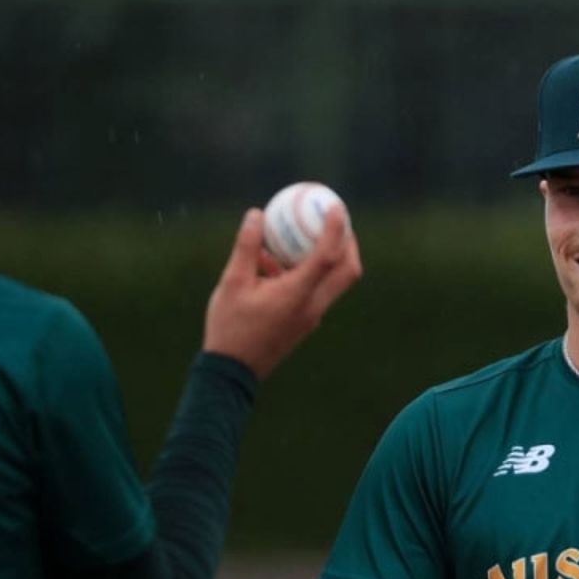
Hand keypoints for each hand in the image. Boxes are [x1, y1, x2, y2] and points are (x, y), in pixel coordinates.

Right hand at [202, 205, 360, 378]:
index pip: (328, 256)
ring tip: (312, 234)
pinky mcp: (304, 323)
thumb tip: (256, 215)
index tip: (334, 206)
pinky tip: (279, 261)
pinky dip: (310, 272)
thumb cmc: (230, 327)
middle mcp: (313, 306)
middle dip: (349, 243)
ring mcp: (311, 317)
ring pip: (335, 283)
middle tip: (336, 221)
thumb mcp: (231, 282)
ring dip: (331, 258)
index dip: (335, 228)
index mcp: (298, 294)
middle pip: (348, 271)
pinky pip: (316, 292)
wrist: (233, 372)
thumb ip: (247, 247)